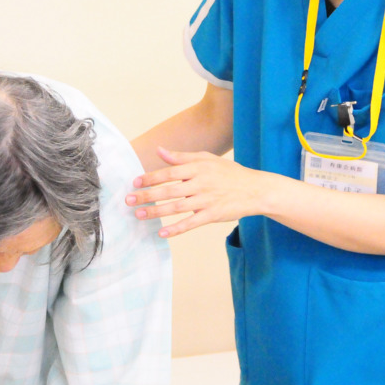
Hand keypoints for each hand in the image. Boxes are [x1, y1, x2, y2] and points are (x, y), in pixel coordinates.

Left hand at [126, 146, 271, 237]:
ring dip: (156, 212)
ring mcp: (207, 200)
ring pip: (176, 207)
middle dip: (147, 195)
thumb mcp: (207, 159)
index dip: (151, 177)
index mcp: (198, 168)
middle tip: (128, 200)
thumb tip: (159, 151)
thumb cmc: (229, 173)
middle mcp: (201, 183)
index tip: (135, 183)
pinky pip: (191, 223)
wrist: (255, 189)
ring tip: (139, 215)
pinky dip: (176, 229)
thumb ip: (181, 157)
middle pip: (169, 190)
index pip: (169, 172)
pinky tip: (162, 233)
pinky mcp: (213, 215)